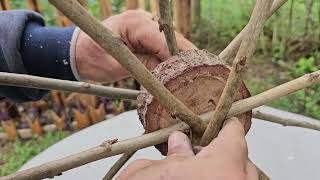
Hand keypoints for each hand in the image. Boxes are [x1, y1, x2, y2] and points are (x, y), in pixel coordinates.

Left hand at [75, 10, 195, 81]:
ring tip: (190, 78)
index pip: (165, 41)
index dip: (180, 58)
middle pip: (173, 41)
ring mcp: (146, 25)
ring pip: (171, 43)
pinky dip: (169, 59)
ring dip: (179, 60)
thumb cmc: (92, 57)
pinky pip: (163, 46)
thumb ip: (145, 68)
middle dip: (184, 60)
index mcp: (135, 24)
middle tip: (197, 78)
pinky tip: (177, 72)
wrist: (78, 51)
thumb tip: (169, 76)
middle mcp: (144, 20)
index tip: (193, 74)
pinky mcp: (146, 34)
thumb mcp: (117, 66)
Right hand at [117, 118, 257, 179]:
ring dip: (221, 174)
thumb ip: (171, 154)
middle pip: (240, 160)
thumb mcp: (150, 174)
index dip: (224, 125)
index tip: (217, 123)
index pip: (234, 133)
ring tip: (196, 175)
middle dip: (220, 154)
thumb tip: (179, 142)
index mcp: (223, 167)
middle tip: (197, 154)